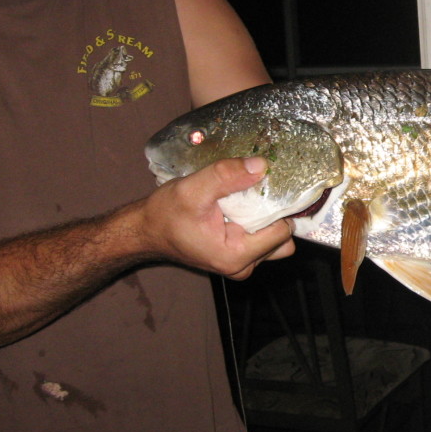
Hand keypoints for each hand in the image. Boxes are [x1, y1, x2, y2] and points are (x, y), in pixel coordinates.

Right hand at [140, 156, 295, 278]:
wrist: (147, 229)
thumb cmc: (165, 214)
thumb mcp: (192, 189)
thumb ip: (226, 176)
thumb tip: (261, 165)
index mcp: (236, 256)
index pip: (281, 231)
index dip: (278, 207)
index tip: (267, 186)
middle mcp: (243, 265)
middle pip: (283, 239)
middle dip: (277, 214)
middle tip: (260, 191)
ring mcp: (242, 262)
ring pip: (275, 239)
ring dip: (268, 217)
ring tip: (249, 196)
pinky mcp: (238, 254)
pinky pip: (261, 238)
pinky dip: (258, 221)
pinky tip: (242, 204)